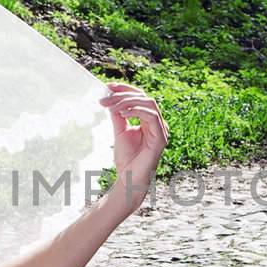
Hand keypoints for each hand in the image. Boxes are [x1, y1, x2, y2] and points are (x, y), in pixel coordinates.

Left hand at [98, 82, 167, 212]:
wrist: (129, 179)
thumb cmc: (127, 159)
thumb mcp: (120, 131)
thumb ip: (118, 115)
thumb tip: (111, 98)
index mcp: (149, 120)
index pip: (140, 97)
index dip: (125, 89)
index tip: (108, 86)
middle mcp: (158, 123)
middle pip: (144, 97)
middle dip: (124, 94)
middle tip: (105, 97)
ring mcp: (161, 130)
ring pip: (149, 104)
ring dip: (128, 101)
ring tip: (112, 106)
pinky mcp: (161, 138)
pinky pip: (151, 117)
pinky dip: (136, 111)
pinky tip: (122, 113)